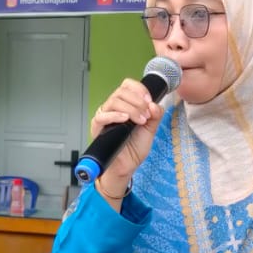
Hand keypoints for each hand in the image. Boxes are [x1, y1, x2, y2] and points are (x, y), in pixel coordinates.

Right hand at [90, 77, 165, 194]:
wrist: (127, 166)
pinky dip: (115, 115)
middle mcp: (114, 108)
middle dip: (138, 101)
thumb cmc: (134, 148)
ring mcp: (105, 116)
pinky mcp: (97, 127)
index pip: (127, 85)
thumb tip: (154, 104)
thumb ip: (155, 115)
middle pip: (121, 92)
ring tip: (140, 120)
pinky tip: (125, 119)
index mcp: (126, 105)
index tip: (149, 100)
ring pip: (114, 101)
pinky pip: (102, 115)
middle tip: (146, 115)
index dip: (139, 89)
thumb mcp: (150, 129)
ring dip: (131, 109)